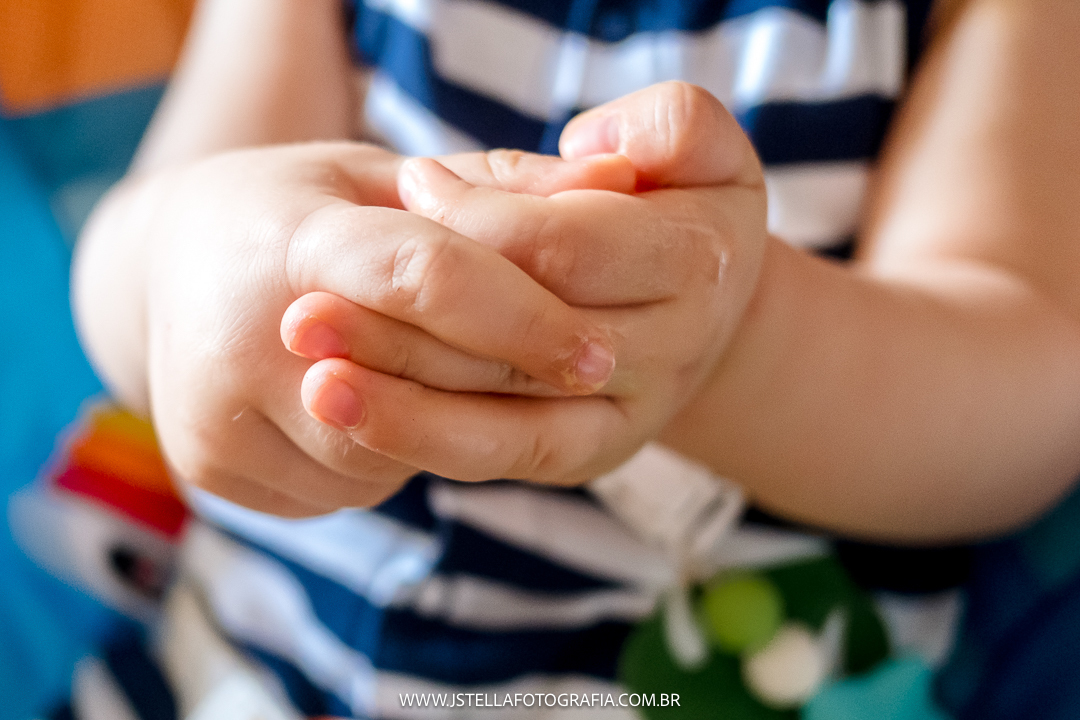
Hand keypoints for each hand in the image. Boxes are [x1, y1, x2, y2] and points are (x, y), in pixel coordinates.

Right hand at [77, 142, 614, 515]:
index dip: (526, 318)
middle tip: (575, 378)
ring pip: (390, 455)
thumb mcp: (381, 173)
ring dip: (447, 427)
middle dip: (507, 383)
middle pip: (418, 382)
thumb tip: (623, 180)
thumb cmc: (299, 211)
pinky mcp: (213, 472)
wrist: (169, 271)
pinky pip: (350, 490)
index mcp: (289, 237)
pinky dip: (391, 459)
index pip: (425, 279)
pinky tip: (389, 412)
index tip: (599, 353)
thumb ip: (497, 187)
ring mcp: (213, 416)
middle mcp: (237, 333)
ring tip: (447, 373)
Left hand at [287, 82, 767, 485]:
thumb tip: (592, 153)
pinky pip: (502, 458)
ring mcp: (628, 416)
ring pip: (510, 421)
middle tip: (306, 315)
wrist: (695, 298)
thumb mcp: (692, 145)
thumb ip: (665, 126)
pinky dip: (424, 441)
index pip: (566, 245)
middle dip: (413, 328)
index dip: (477, 219)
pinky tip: (352, 418)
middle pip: (526, 345)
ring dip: (406, 406)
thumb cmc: (676, 201)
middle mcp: (673, 353)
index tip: (408, 184)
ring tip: (315, 385)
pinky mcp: (586, 453)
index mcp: (700, 263)